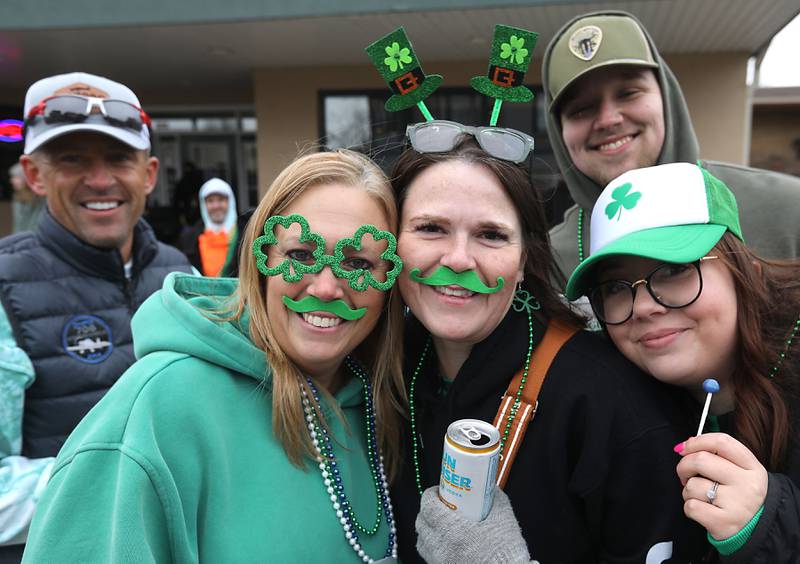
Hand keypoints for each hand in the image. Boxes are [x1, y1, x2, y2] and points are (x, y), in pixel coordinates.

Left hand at [416, 485, 534, 563]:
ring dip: (428, 529)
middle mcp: (440, 547)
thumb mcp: (504, 518)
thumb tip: (490, 488)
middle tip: (441, 505)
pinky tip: (446, 543)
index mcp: (452, 530)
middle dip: (428, 510)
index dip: (430, 494)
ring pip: (422, 541)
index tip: (439, 490)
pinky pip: (429, 556)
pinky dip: (432, 546)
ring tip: (442, 524)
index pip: (428, 506)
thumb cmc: (506, 553)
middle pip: (421, 522)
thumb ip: (495, 499)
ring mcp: (439, 561)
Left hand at [675, 433, 767, 539]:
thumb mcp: (740, 472)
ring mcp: (737, 504)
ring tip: (700, 496)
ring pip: (693, 485)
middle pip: (701, 460)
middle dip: (684, 466)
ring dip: (688, 490)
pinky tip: (703, 510)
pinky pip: (691, 506)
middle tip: (685, 475)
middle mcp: (747, 484)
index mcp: (752, 467)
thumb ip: (718, 454)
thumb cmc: (739, 496)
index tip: (683, 448)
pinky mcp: (724, 523)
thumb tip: (688, 444)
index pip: (722, 442)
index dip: (697, 442)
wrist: (755, 531)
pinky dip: (690, 507)